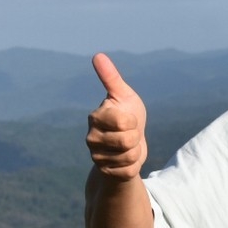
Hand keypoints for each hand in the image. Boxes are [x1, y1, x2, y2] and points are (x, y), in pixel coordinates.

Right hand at [86, 53, 148, 182]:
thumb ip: (111, 77)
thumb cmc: (127, 114)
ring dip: (135, 151)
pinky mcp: (105, 171)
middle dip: (136, 137)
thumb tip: (97, 55)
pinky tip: (125, 159)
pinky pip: (129, 170)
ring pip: (129, 156)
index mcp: (96, 117)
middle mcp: (91, 137)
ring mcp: (96, 156)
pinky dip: (134, 165)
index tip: (128, 118)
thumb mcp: (124, 95)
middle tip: (130, 133)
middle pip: (127, 141)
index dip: (133, 121)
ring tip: (128, 145)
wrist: (129, 144)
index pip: (124, 121)